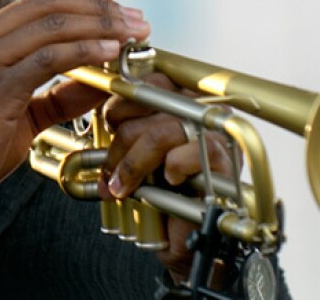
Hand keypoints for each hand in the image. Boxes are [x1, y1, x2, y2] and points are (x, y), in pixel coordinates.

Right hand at [0, 0, 150, 219]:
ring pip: (52, 27)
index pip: (35, 3)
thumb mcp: (24, 114)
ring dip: (100, 26)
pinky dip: (85, 51)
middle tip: (137, 17)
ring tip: (133, 32)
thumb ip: (61, 95)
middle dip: (99, 8)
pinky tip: (110, 52)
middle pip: (48, 6)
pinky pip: (49, 59)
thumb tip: (104, 81)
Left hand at [100, 73, 234, 279]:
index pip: (152, 80)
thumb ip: (126, 130)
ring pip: (163, 131)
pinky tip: (169, 182)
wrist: (188, 239)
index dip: (123, 100)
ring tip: (124, 186)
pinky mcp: (225, 161)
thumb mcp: (138, 157)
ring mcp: (216, 134)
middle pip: (153, 103)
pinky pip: (188, 154)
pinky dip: (172, 168)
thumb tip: (95, 113)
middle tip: (111, 170)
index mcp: (183, 103)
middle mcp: (203, 112)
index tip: (109, 125)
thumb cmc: (164, 197)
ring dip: (134, 162)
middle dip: (121, 140)